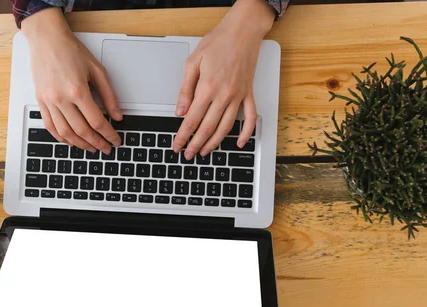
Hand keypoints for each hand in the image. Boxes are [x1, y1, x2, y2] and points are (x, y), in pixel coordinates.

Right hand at [21, 8, 121, 153]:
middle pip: (82, 131)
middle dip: (96, 143)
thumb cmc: (71, 51)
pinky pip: (50, 126)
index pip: (97, 121)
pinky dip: (61, 137)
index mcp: (78, 90)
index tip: (115, 141)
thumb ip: (109, 96)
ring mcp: (49, 101)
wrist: (47, 40)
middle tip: (105, 148)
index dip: (108, 135)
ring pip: (65, 132)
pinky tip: (70, 141)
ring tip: (91, 148)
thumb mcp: (97, 71)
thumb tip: (117, 116)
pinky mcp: (41, 101)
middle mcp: (61, 99)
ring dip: (80, 144)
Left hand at [173, 0, 274, 159]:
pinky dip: (246, 132)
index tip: (177, 145)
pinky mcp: (248, 94)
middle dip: (195, 144)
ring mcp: (238, 96)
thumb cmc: (217, 42)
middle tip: (187, 154)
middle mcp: (224, 95)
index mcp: (208, 87)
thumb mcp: (192, 62)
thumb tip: (180, 111)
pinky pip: (250, 117)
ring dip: (214, 143)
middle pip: (208, 128)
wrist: (242, 31)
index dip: (183, 136)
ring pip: (226, 127)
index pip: (192, 119)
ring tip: (204, 152)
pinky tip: (240, 143)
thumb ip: (185, 89)